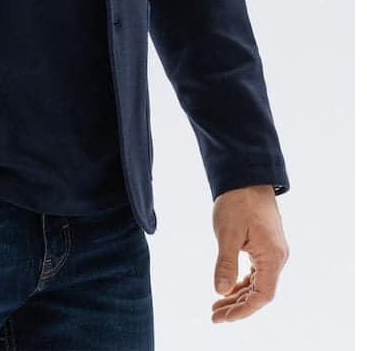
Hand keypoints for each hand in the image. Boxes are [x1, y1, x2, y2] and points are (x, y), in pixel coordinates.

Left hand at [211, 185, 289, 322]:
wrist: (246, 176)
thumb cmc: (238, 201)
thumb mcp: (228, 233)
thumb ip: (225, 263)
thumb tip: (220, 291)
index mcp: (273, 257)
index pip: (262, 296)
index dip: (243, 310)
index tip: (223, 317)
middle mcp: (278, 257)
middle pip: (260, 293)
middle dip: (237, 306)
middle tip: (214, 315)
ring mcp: (273, 252)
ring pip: (258, 283)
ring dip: (238, 295)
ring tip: (217, 304)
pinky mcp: (266, 246)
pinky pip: (257, 272)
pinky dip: (242, 282)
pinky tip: (228, 288)